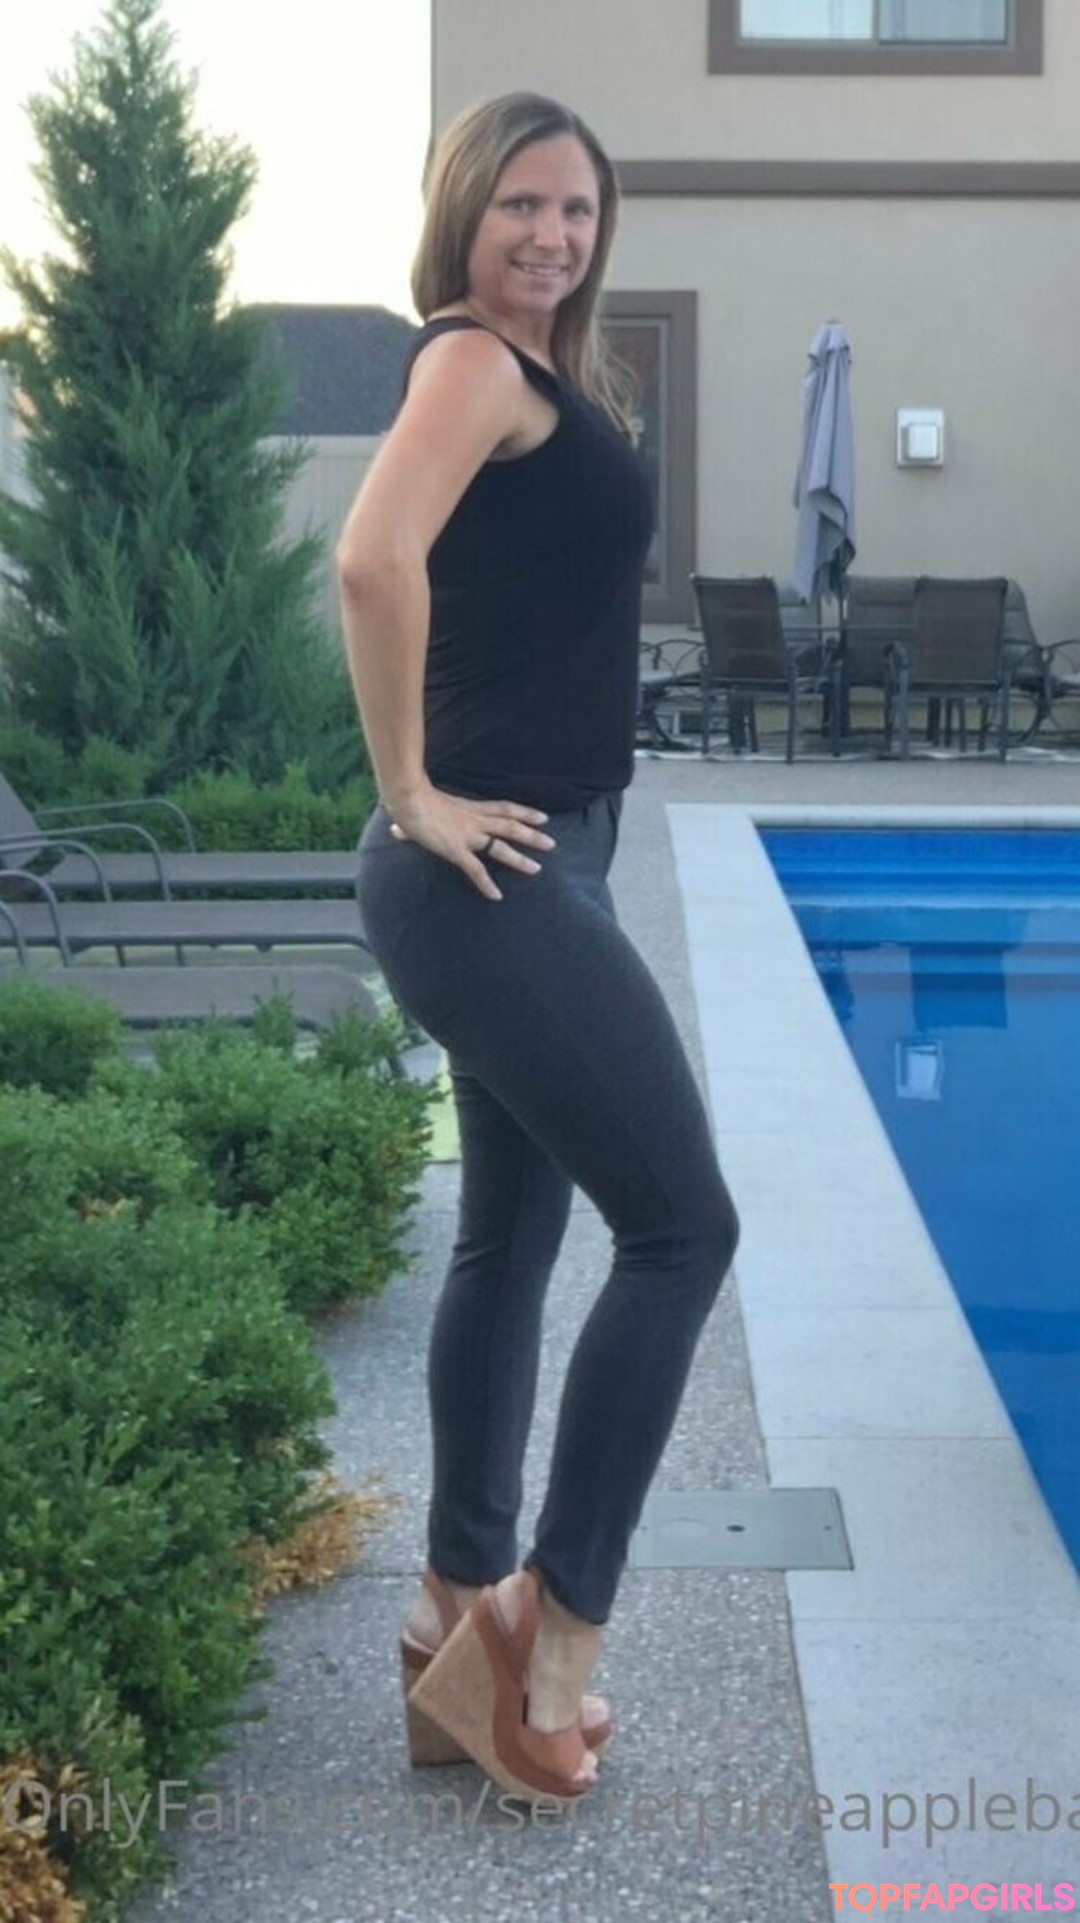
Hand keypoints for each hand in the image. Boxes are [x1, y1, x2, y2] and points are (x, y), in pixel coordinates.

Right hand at [388, 783, 554, 900]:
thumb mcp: (419, 810)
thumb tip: (396, 831)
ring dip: (520, 858)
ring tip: (537, 868)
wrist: (408, 799)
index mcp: (469, 808)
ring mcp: (467, 835)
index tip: (543, 817)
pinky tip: (496, 896)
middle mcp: (474, 820)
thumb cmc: (410, 799)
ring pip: (501, 847)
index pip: (504, 808)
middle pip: (510, 826)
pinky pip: (475, 869)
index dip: (525, 813)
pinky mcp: (456, 850)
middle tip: (551, 844)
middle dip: (532, 835)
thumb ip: (412, 824)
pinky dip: (486, 884)